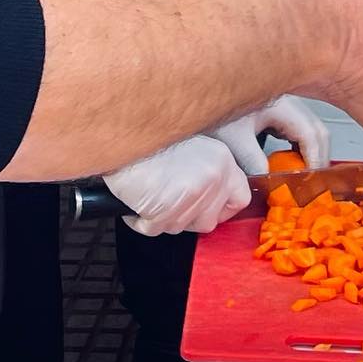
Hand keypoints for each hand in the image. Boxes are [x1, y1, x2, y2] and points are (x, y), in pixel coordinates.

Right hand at [105, 134, 250, 236]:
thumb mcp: (192, 143)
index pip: (241, 198)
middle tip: (171, 200)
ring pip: (181, 227)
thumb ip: (209, 168)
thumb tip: (211, 193)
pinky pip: (155, 229)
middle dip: (189, 216)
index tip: (211, 207)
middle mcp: (211, 179)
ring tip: (153, 193)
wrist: (121, 132)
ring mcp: (190, 197)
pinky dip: (143, 220)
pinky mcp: (165, 211)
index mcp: (221, 160)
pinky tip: (137, 199)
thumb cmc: (151, 136)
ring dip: (165, 217)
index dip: (223, 207)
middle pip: (209, 220)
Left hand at [212, 96, 330, 174]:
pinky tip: (289, 161)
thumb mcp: (235, 139)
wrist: (205, 89)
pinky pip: (299, 130)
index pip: (312, 135)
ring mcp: (286, 104)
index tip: (311, 182)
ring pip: (311, 130)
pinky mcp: (278, 109)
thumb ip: (254, 162)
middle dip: (317, 158)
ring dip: (310, 153)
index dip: (315, 161)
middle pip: (318, 132)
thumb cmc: (218, 106)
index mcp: (283, 106)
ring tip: (300, 176)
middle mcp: (289, 102)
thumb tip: (272, 182)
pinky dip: (300, 147)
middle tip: (309, 183)